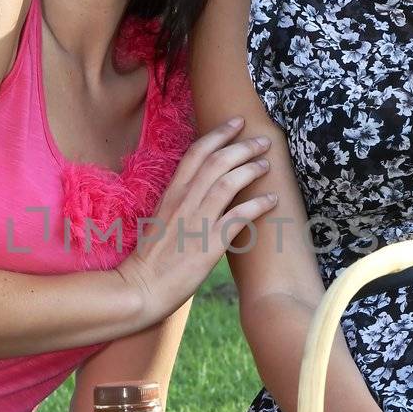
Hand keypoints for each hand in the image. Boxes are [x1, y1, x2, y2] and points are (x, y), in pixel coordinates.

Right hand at [115, 117, 276, 323]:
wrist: (140, 287)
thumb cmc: (151, 258)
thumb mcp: (162, 219)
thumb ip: (181, 203)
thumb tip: (202, 192)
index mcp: (171, 194)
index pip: (196, 153)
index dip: (219, 134)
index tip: (237, 123)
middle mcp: (184, 202)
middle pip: (217, 161)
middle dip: (242, 146)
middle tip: (262, 140)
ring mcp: (196, 222)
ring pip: (228, 183)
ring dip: (251, 169)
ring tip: (267, 164)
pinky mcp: (208, 245)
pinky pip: (238, 218)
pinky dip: (258, 205)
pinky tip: (272, 200)